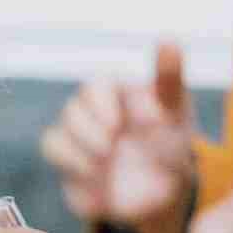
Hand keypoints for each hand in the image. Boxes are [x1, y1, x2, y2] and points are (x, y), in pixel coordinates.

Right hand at [39, 44, 199, 232]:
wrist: (164, 193)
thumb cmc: (171, 143)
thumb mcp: (177, 111)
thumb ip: (169, 79)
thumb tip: (168, 39)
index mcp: (116, 95)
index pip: (96, 86)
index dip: (102, 103)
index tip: (120, 123)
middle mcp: (92, 115)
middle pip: (73, 110)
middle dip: (90, 127)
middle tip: (112, 142)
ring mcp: (78, 142)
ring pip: (56, 136)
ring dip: (78, 150)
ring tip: (105, 160)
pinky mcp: (69, 167)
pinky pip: (57, 160)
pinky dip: (73, 167)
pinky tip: (97, 178)